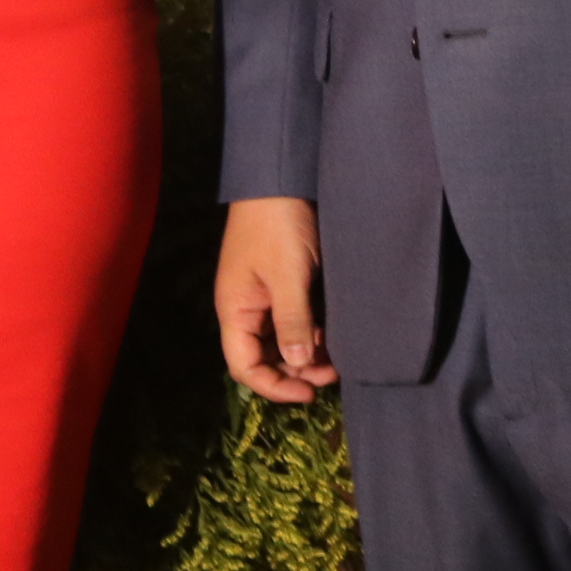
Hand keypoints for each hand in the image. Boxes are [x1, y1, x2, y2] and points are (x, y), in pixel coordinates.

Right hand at [217, 198, 335, 403]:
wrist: (280, 176)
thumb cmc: (279, 226)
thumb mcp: (289, 276)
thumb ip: (293, 322)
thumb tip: (298, 367)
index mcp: (235, 310)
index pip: (245, 367)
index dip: (275, 387)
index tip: (310, 393)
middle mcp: (244, 308)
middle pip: (262, 357)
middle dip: (294, 373)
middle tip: (332, 374)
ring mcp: (260, 296)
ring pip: (278, 341)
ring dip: (303, 355)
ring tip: (335, 358)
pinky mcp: (278, 284)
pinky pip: (289, 321)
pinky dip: (307, 334)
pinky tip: (329, 335)